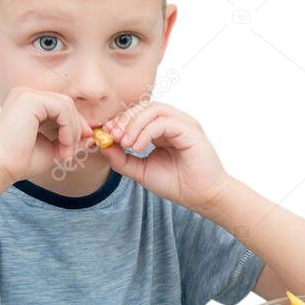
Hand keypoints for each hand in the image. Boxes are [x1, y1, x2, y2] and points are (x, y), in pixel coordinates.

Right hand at [0, 86, 93, 184]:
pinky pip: (62, 108)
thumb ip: (68, 138)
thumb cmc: (19, 161)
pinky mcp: (30, 99)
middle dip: (75, 128)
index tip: (80, 145)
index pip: (60, 106)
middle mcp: (26, 94)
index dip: (75, 125)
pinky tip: (62, 145)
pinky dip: (68, 128)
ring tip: (64, 153)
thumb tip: (90, 135)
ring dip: (72, 132)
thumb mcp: (51, 147)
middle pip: (66, 103)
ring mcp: (27, 94)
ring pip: (66, 105)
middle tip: (71, 153)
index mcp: (28, 103)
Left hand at [98, 102, 228, 213]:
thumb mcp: (141, 171)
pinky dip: (146, 132)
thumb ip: (121, 159)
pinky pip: (163, 122)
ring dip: (133, 124)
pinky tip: (137, 147)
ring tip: (125, 143)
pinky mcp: (190, 130)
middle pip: (143, 107)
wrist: (202, 197)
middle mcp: (174, 122)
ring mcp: (183, 124)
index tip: (105, 134)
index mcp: (163, 130)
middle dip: (124, 120)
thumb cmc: (177, 184)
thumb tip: (102, 144)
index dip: (119, 121)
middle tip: (112, 136)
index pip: (137, 114)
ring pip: (153, 110)